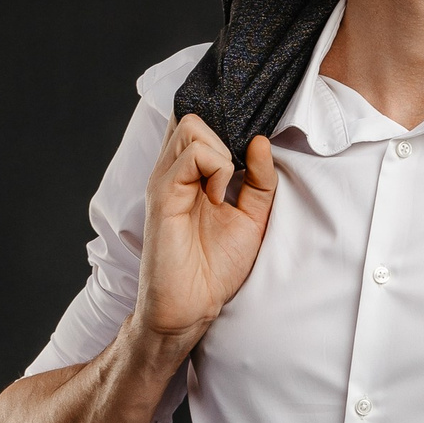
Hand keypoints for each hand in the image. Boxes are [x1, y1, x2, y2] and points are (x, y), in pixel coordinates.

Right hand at [134, 114, 277, 348]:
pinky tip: (217, 199)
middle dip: (225, 139)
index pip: (199, 122)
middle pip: (196, 116)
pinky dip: (215, 169)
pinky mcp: (162, 194)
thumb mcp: (251, 219)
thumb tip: (261, 141)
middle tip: (233, 182)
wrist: (192, 306)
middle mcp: (174, 171)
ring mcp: (165, 179)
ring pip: (193, 125)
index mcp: (190, 173)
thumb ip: (260, 181)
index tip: (248, 147)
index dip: (225, 123)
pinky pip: (192, 154)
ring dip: (220, 154)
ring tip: (223, 193)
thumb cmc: (215, 268)